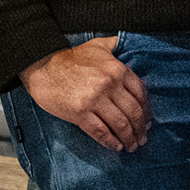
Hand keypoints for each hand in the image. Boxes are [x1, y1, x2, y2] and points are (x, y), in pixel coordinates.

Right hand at [22, 36, 149, 151]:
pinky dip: (110, 142)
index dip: (146, 112)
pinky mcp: (80, 113)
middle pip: (133, 112)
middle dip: (140, 130)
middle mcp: (110, 84)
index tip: (146, 122)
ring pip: (120, 124)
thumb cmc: (70, 58)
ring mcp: (95, 99)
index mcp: (117, 70)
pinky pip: (101, 131)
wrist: (42, 66)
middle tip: (141, 139)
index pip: (141, 95)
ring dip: (128, 138)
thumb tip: (128, 43)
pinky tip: (115, 146)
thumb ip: (116, 45)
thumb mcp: (98, 45)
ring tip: (131, 146)